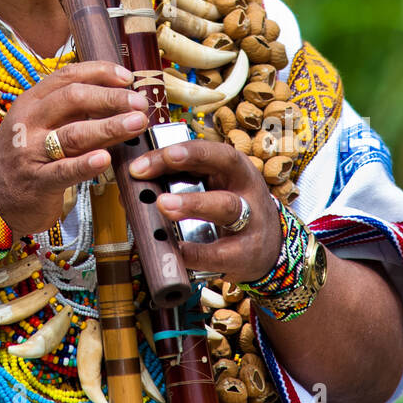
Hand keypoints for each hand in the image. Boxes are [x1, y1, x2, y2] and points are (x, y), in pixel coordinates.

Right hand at [0, 62, 147, 236]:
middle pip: (73, 98)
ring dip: (109, 126)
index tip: (127, 77)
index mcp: (32, 102)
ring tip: (136, 123)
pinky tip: (106, 159)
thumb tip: (117, 99)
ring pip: (72, 133)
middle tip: (140, 103)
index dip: (100, 72)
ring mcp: (30, 151)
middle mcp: (29, 121)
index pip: (67, 76)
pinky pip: (63, 171)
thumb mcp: (39, 126)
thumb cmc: (23, 158)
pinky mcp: (35, 182)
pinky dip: (85, 164)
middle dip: (111, 98)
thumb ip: (71, 113)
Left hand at [128, 140, 282, 282]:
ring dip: (192, 204)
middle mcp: (246, 187)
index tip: (142, 160)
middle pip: (223, 164)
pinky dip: (196, 252)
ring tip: (162, 205)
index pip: (208, 149)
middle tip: (146, 171)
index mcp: (233, 167)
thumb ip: (178, 179)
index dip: (177, 150)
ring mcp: (250, 220)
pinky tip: (176, 249)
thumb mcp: (213, 187)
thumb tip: (132, 181)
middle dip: (186, 161)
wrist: (270, 249)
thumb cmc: (230, 209)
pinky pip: (220, 253)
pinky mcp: (246, 253)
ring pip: (226, 206)